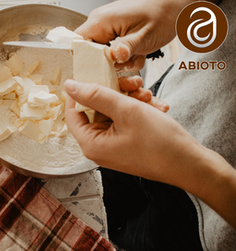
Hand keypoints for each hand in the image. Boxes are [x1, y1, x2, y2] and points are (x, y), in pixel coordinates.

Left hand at [64, 79, 235, 228]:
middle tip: (131, 83)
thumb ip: (96, 95)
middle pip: (94, 110)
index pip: (72, 113)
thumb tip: (71, 86)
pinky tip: (153, 104)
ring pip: (112, 112)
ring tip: (147, 95)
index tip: (91, 74)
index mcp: (91, 144)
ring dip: (129, 99)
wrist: (191, 164)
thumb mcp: (126, 111)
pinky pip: (124, 120)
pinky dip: (137, 109)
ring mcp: (113, 145)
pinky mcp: (127, 143)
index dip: (80, 92)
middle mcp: (98, 147)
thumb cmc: (160, 143)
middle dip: (113, 93)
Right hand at [75, 0, 191, 70]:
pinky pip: (113, 50)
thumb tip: (112, 57)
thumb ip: (126, 48)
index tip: (100, 69)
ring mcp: (109, 26)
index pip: (78, 44)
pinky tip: (139, 53)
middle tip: (126, 62)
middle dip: (108, 64)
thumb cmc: (164, 14)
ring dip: (120, 62)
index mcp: (102, 20)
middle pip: (90, 52)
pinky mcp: (117, 31)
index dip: (85, 60)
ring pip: (103, 54)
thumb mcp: (144, 36)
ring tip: (137, 56)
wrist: (177, 5)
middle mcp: (101, 22)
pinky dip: (126, 57)